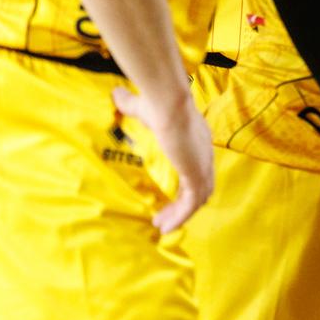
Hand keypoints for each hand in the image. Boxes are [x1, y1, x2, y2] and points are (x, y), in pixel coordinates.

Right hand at [111, 84, 213, 233]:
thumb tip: (116, 93)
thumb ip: (130, 104)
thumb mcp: (141, 107)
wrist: (168, 105)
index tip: (168, 198)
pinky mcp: (197, 174)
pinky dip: (180, 217)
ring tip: (161, 226)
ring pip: (197, 199)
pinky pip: (191, 203)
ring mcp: (203, 165)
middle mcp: (204, 155)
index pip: (196, 169)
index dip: (184, 185)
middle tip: (162, 219)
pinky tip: (166, 227)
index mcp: (196, 141)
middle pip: (199, 188)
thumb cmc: (157, 104)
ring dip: (180, 214)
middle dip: (181, 206)